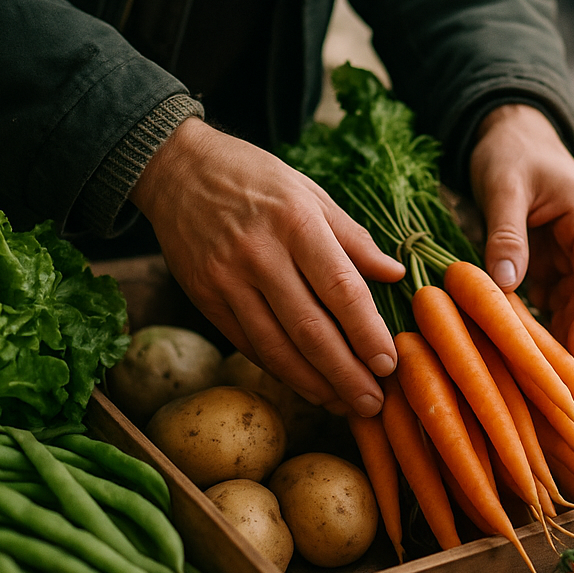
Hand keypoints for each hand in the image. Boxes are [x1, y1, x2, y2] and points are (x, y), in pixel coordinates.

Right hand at [129, 118, 405, 415]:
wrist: (178, 169)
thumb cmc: (256, 178)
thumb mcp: (311, 192)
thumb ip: (353, 238)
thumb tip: (395, 274)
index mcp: (297, 223)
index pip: (341, 289)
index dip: (367, 332)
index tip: (390, 363)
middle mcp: (261, 255)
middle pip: (310, 329)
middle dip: (346, 373)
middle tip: (374, 402)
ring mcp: (227, 280)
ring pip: (276, 347)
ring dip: (314, 383)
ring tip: (344, 404)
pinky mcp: (205, 298)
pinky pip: (248, 344)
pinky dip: (280, 370)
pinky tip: (307, 385)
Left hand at [468, 105, 573, 359]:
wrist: (502, 128)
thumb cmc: (509, 149)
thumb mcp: (504, 186)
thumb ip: (507, 233)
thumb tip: (505, 283)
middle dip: (570, 330)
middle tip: (546, 368)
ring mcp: (560, 248)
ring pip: (563, 296)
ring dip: (548, 324)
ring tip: (526, 356)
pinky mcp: (540, 254)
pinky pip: (540, 289)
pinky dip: (527, 310)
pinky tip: (510, 329)